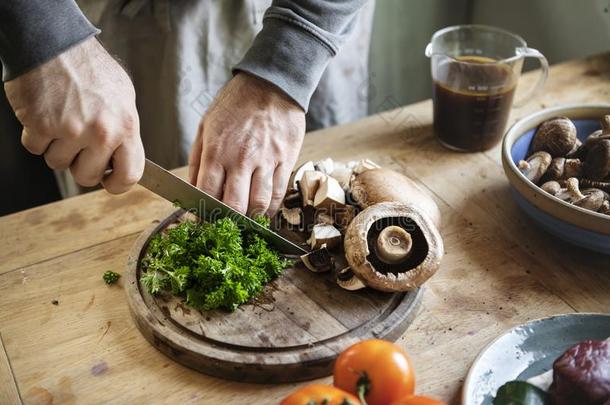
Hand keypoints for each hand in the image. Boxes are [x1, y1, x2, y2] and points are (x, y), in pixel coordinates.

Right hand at [5, 37, 144, 193]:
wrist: (54, 43)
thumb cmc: (90, 69)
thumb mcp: (123, 97)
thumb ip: (124, 130)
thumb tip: (123, 158)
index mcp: (126, 127)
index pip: (130, 175)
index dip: (118, 184)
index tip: (109, 182)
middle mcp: (101, 133)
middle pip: (87, 177)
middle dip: (80, 166)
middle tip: (78, 145)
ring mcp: (70, 131)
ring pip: (58, 164)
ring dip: (56, 148)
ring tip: (62, 120)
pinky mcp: (40, 126)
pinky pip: (35, 148)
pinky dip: (35, 135)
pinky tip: (44, 113)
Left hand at [189, 72, 305, 215]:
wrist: (271, 84)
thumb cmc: (236, 103)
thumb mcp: (206, 125)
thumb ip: (197, 159)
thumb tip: (192, 188)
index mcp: (216, 150)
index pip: (206, 194)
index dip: (203, 214)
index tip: (203, 222)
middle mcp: (240, 159)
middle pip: (233, 205)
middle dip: (227, 222)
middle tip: (225, 227)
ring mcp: (265, 161)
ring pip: (258, 204)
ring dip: (251, 219)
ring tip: (245, 221)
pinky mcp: (285, 160)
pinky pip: (278, 193)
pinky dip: (270, 209)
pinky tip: (264, 212)